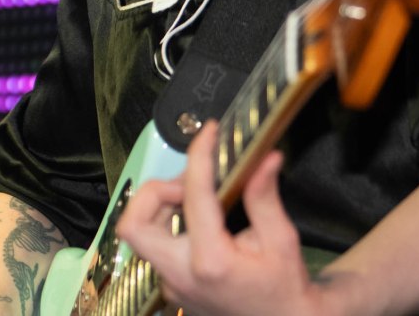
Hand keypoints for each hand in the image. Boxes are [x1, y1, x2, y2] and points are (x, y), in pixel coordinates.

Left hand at [116, 121, 340, 315]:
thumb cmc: (284, 286)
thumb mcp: (282, 240)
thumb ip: (266, 197)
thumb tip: (265, 157)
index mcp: (210, 261)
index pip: (193, 194)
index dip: (200, 155)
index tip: (210, 132)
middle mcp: (180, 275)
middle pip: (134, 224)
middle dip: (154, 191)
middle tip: (188, 182)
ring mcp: (171, 285)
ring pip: (141, 235)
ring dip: (161, 206)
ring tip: (195, 195)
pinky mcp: (171, 287)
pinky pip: (157, 247)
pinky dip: (171, 224)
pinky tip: (201, 218)